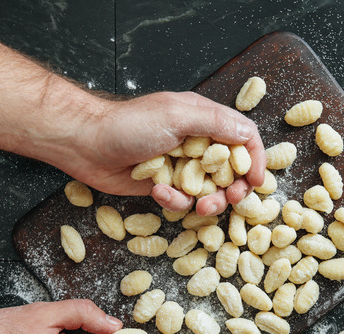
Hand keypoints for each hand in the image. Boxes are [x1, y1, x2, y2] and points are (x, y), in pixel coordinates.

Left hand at [64, 91, 265, 215]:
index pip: (243, 136)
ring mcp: (181, 165)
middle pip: (232, 168)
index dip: (256, 159)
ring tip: (198, 207)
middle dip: (234, 188)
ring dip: (208, 201)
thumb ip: (215, 123)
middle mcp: (196, 141)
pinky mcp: (165, 184)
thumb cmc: (129, 125)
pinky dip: (174, 201)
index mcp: (203, 118)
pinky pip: (183, 200)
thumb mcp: (177, 116)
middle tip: (231, 199)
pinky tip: (158, 192)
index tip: (257, 181)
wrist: (86, 145)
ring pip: (210, 189)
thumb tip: (248, 135)